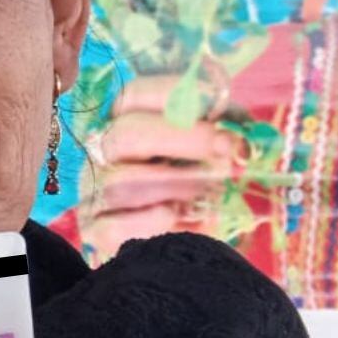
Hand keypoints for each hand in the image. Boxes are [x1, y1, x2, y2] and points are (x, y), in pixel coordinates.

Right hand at [77, 74, 235, 253]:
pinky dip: (149, 221)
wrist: (171, 242)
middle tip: (226, 149)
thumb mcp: (208, 154)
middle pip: (128, 133)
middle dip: (183, 138)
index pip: (136, 94)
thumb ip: (221, 138)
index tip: (218, 110)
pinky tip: (174, 217)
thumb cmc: (192, 187)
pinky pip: (112, 224)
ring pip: (120, 181)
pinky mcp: (95, 228)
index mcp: (127, 119)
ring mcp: (94, 189)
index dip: (176, 96)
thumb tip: (243, 139)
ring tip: (209, 193)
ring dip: (173, 185)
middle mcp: (104, 150)